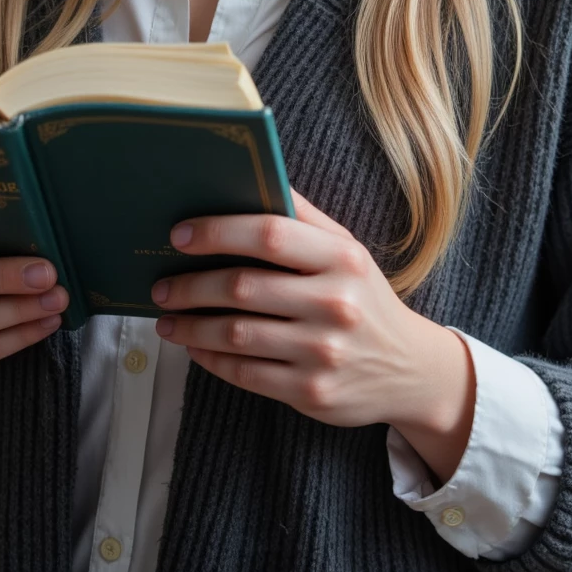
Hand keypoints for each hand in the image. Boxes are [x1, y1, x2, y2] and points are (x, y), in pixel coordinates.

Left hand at [150, 186, 438, 431]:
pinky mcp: (311, 392)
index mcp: (342, 257)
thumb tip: (248, 178)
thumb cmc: (364, 297)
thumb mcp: (346, 249)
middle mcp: (335, 303)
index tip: (179, 235)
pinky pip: (245, 373)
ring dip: (190, 326)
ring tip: (166, 318)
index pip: (269, 234)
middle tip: (160, 284)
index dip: (219, 231)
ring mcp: (323, 352)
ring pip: (236, 334)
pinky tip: (194, 347)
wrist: (410, 368)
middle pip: (243, 287)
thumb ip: (302, 216)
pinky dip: (210, 359)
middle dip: (190, 285)